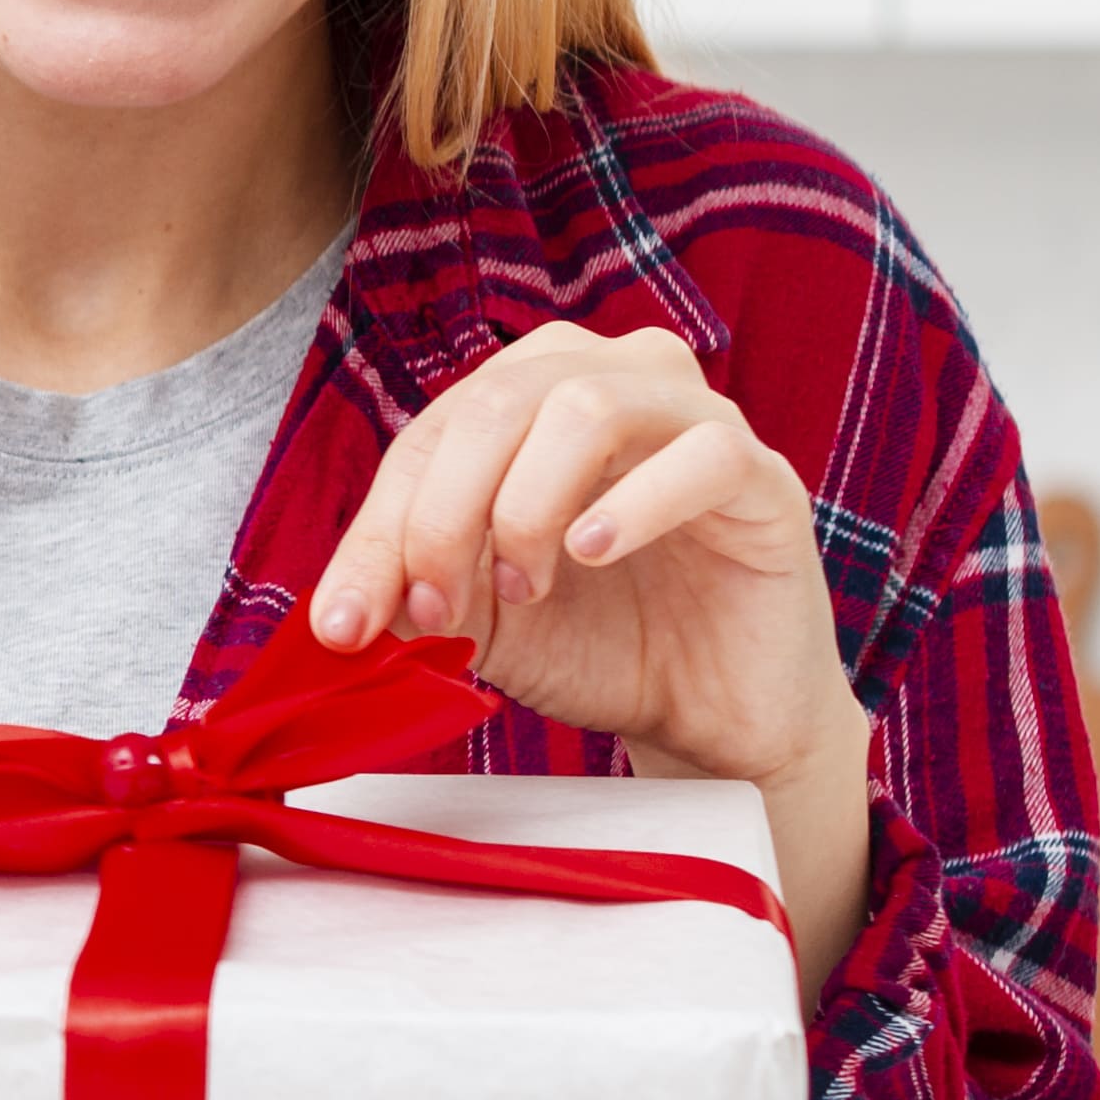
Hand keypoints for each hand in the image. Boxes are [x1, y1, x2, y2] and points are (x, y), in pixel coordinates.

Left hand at [302, 320, 877, 977]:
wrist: (711, 717)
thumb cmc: (599, 644)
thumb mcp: (477, 617)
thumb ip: (411, 590)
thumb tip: (336, 609)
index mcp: (532, 399)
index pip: (431, 434)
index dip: (378, 526)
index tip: (345, 624)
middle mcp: (613, 381)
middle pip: (496, 402)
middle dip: (440, 515)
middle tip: (432, 610)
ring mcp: (695, 419)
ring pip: (586, 403)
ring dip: (526, 506)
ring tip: (524, 588)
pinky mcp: (763, 476)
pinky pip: (700, 453)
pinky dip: (631, 504)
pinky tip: (592, 554)